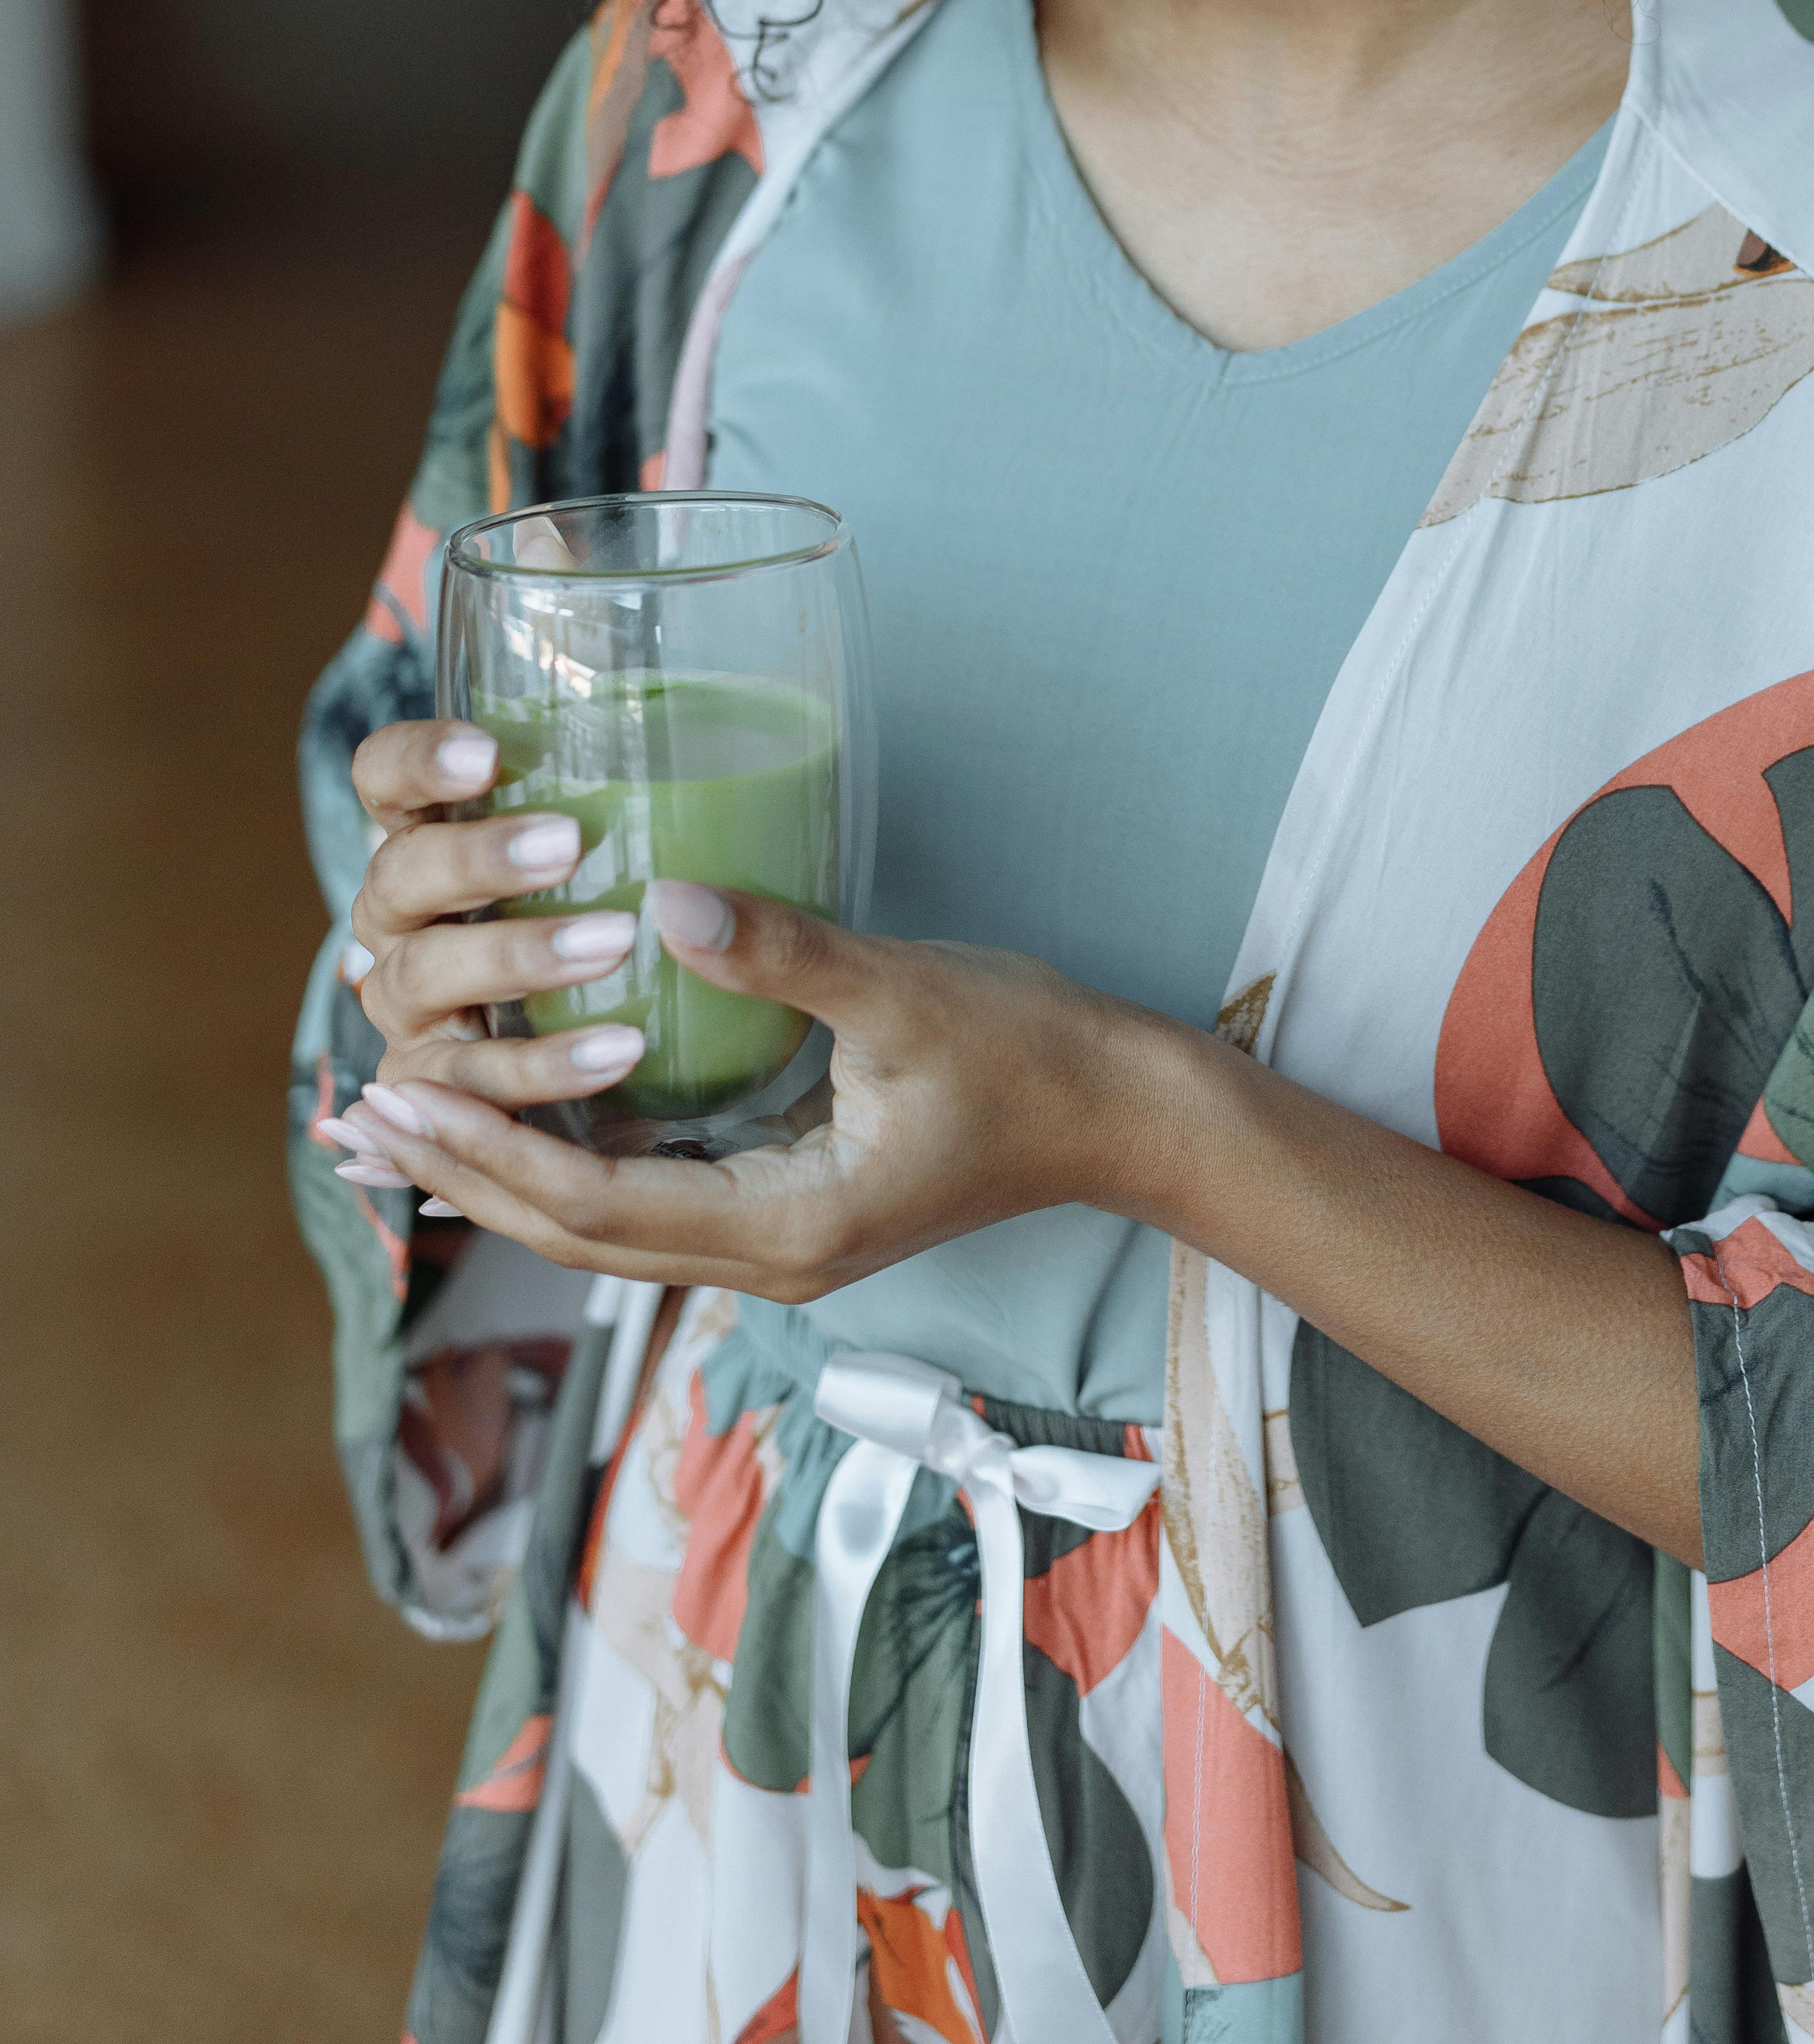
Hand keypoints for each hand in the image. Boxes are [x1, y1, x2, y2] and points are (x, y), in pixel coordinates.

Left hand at [323, 739, 1144, 1300]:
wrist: (1120, 1113)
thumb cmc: (1029, 1052)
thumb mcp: (907, 992)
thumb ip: (785, 954)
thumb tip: (668, 899)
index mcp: (785, 1223)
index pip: (594, 1204)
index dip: (486, 1153)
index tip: (400, 1095)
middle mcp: (765, 1251)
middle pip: (575, 1233)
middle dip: (462, 1174)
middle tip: (358, 1114)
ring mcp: (778, 1233)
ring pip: (605, 1221)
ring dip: (503, 1174)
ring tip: (408, 1122)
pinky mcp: (790, 1201)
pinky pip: (649, 1194)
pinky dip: (569, 1161)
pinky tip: (525, 1118)